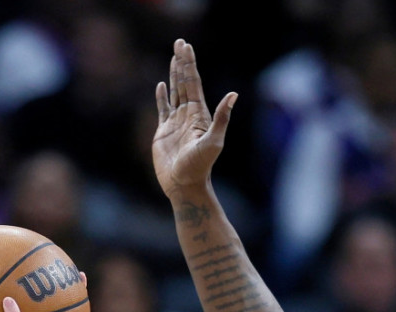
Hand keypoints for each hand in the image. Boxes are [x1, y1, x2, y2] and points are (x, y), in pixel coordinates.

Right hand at [152, 38, 236, 200]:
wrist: (184, 185)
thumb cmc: (200, 167)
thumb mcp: (213, 142)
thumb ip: (222, 118)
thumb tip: (233, 94)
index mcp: (199, 114)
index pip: (194, 83)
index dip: (190, 64)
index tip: (186, 46)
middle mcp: (189, 115)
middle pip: (185, 82)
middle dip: (182, 62)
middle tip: (180, 42)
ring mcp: (176, 122)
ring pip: (175, 92)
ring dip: (174, 74)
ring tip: (173, 57)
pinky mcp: (163, 131)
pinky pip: (162, 108)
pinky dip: (162, 96)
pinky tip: (162, 85)